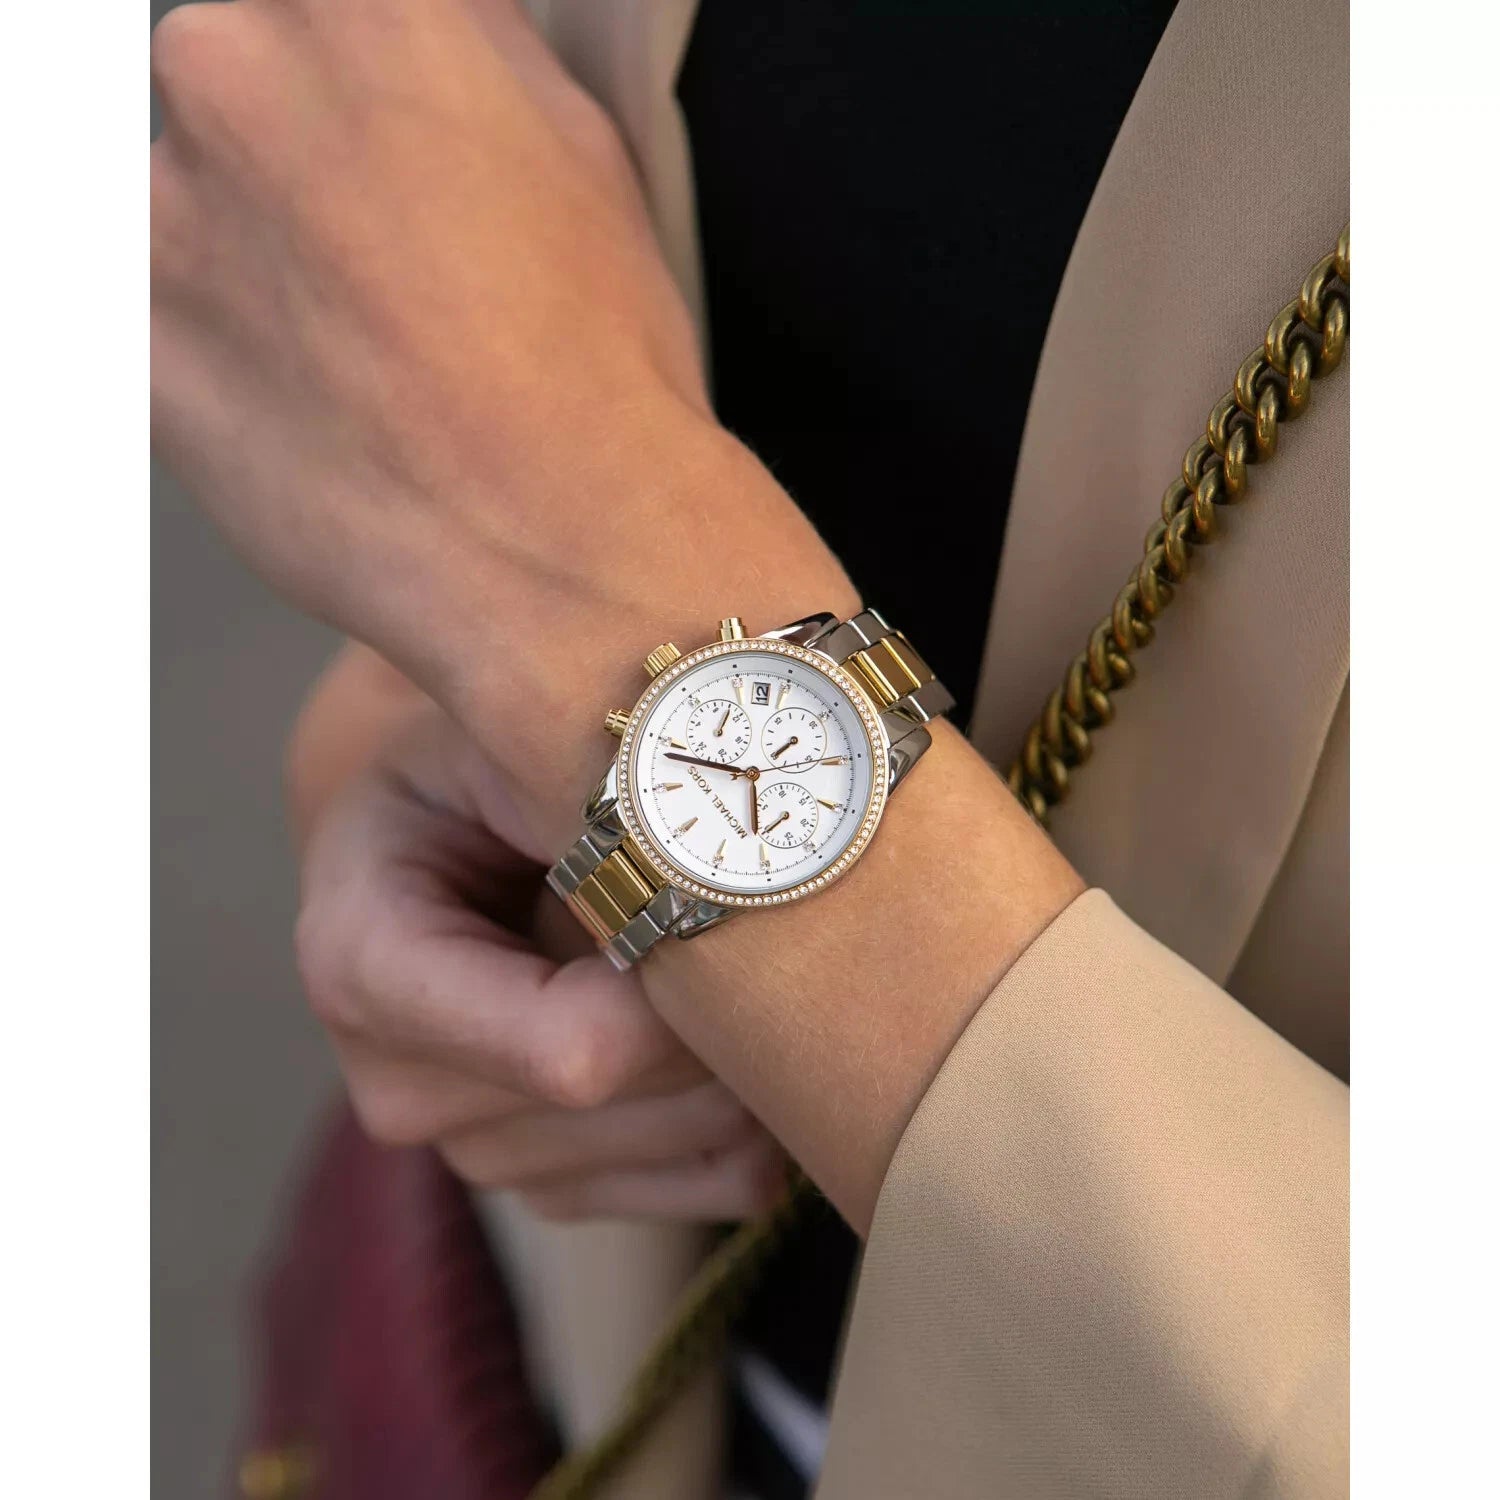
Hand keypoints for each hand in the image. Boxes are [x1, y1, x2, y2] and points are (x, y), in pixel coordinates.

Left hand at [151, 0, 858, 848]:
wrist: (561, 544)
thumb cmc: (598, 370)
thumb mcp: (583, 155)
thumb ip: (469, 66)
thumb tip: (423, 48)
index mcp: (369, 7)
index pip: (317, 19)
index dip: (353, 101)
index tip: (373, 157)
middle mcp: (240, 72)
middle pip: (231, 86)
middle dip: (286, 164)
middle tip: (373, 270)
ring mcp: (162, 208)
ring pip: (177, 208)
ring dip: (241, 264)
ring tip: (349, 362)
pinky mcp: (121, 341)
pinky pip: (149, 321)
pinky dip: (209, 357)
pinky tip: (306, 410)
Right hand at [295, 700, 786, 1220]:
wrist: (445, 833)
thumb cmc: (477, 768)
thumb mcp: (501, 738)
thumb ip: (564, 800)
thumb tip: (697, 886)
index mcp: (363, 969)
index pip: (572, 1052)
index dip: (677, 994)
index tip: (724, 908)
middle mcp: (403, 1091)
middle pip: (644, 1101)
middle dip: (717, 1012)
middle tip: (736, 910)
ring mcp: (482, 1153)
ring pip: (698, 1149)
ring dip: (744, 1057)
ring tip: (712, 953)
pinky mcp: (557, 1185)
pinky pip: (715, 1184)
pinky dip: (758, 1115)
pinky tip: (727, 1024)